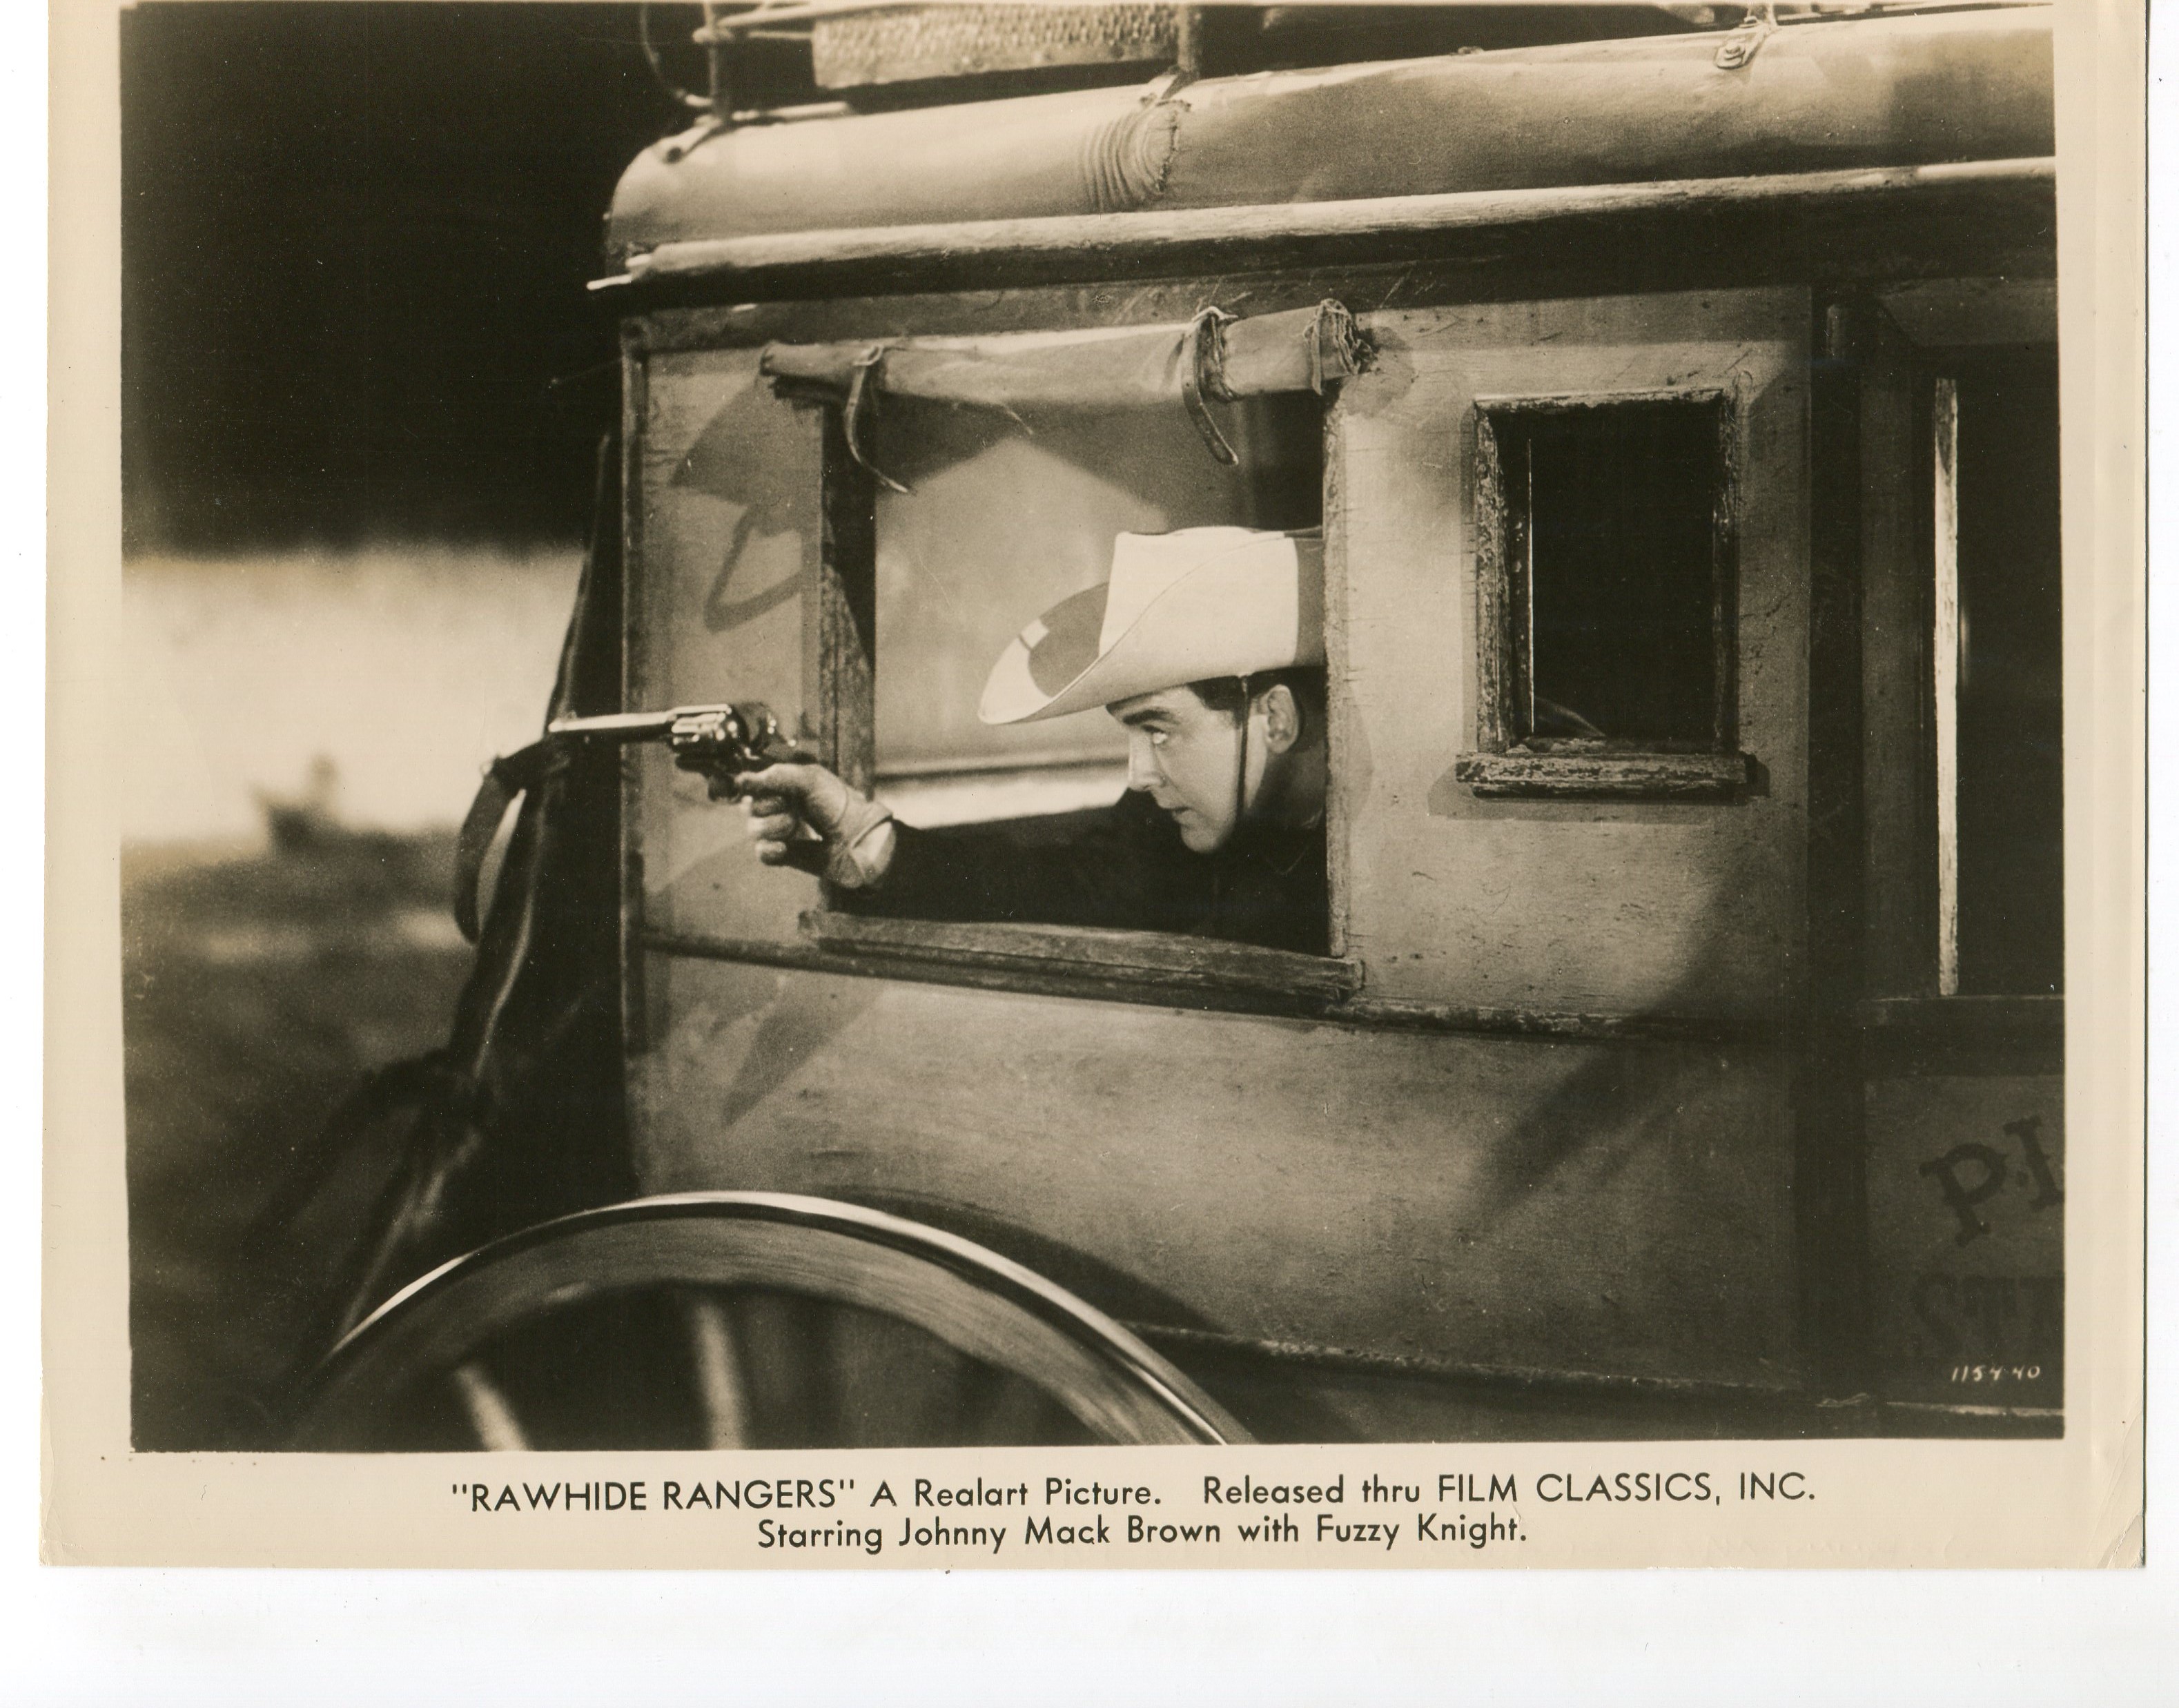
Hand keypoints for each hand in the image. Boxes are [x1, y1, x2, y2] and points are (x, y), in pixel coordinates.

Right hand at [737, 762, 895, 888]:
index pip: (753, 785)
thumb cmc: (841, 805)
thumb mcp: (811, 780)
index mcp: (786, 786)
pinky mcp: (785, 856)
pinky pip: (761, 853)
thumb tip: (741, 780)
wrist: (861, 841)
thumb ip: (776, 776)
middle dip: (769, 807)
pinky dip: (769, 850)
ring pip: (753, 830)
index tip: (767, 789)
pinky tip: (783, 848)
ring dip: (772, 827)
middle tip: (793, 809)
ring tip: (795, 827)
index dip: (755, 787)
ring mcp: (782, 833)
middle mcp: (781, 808)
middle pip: (750, 807)